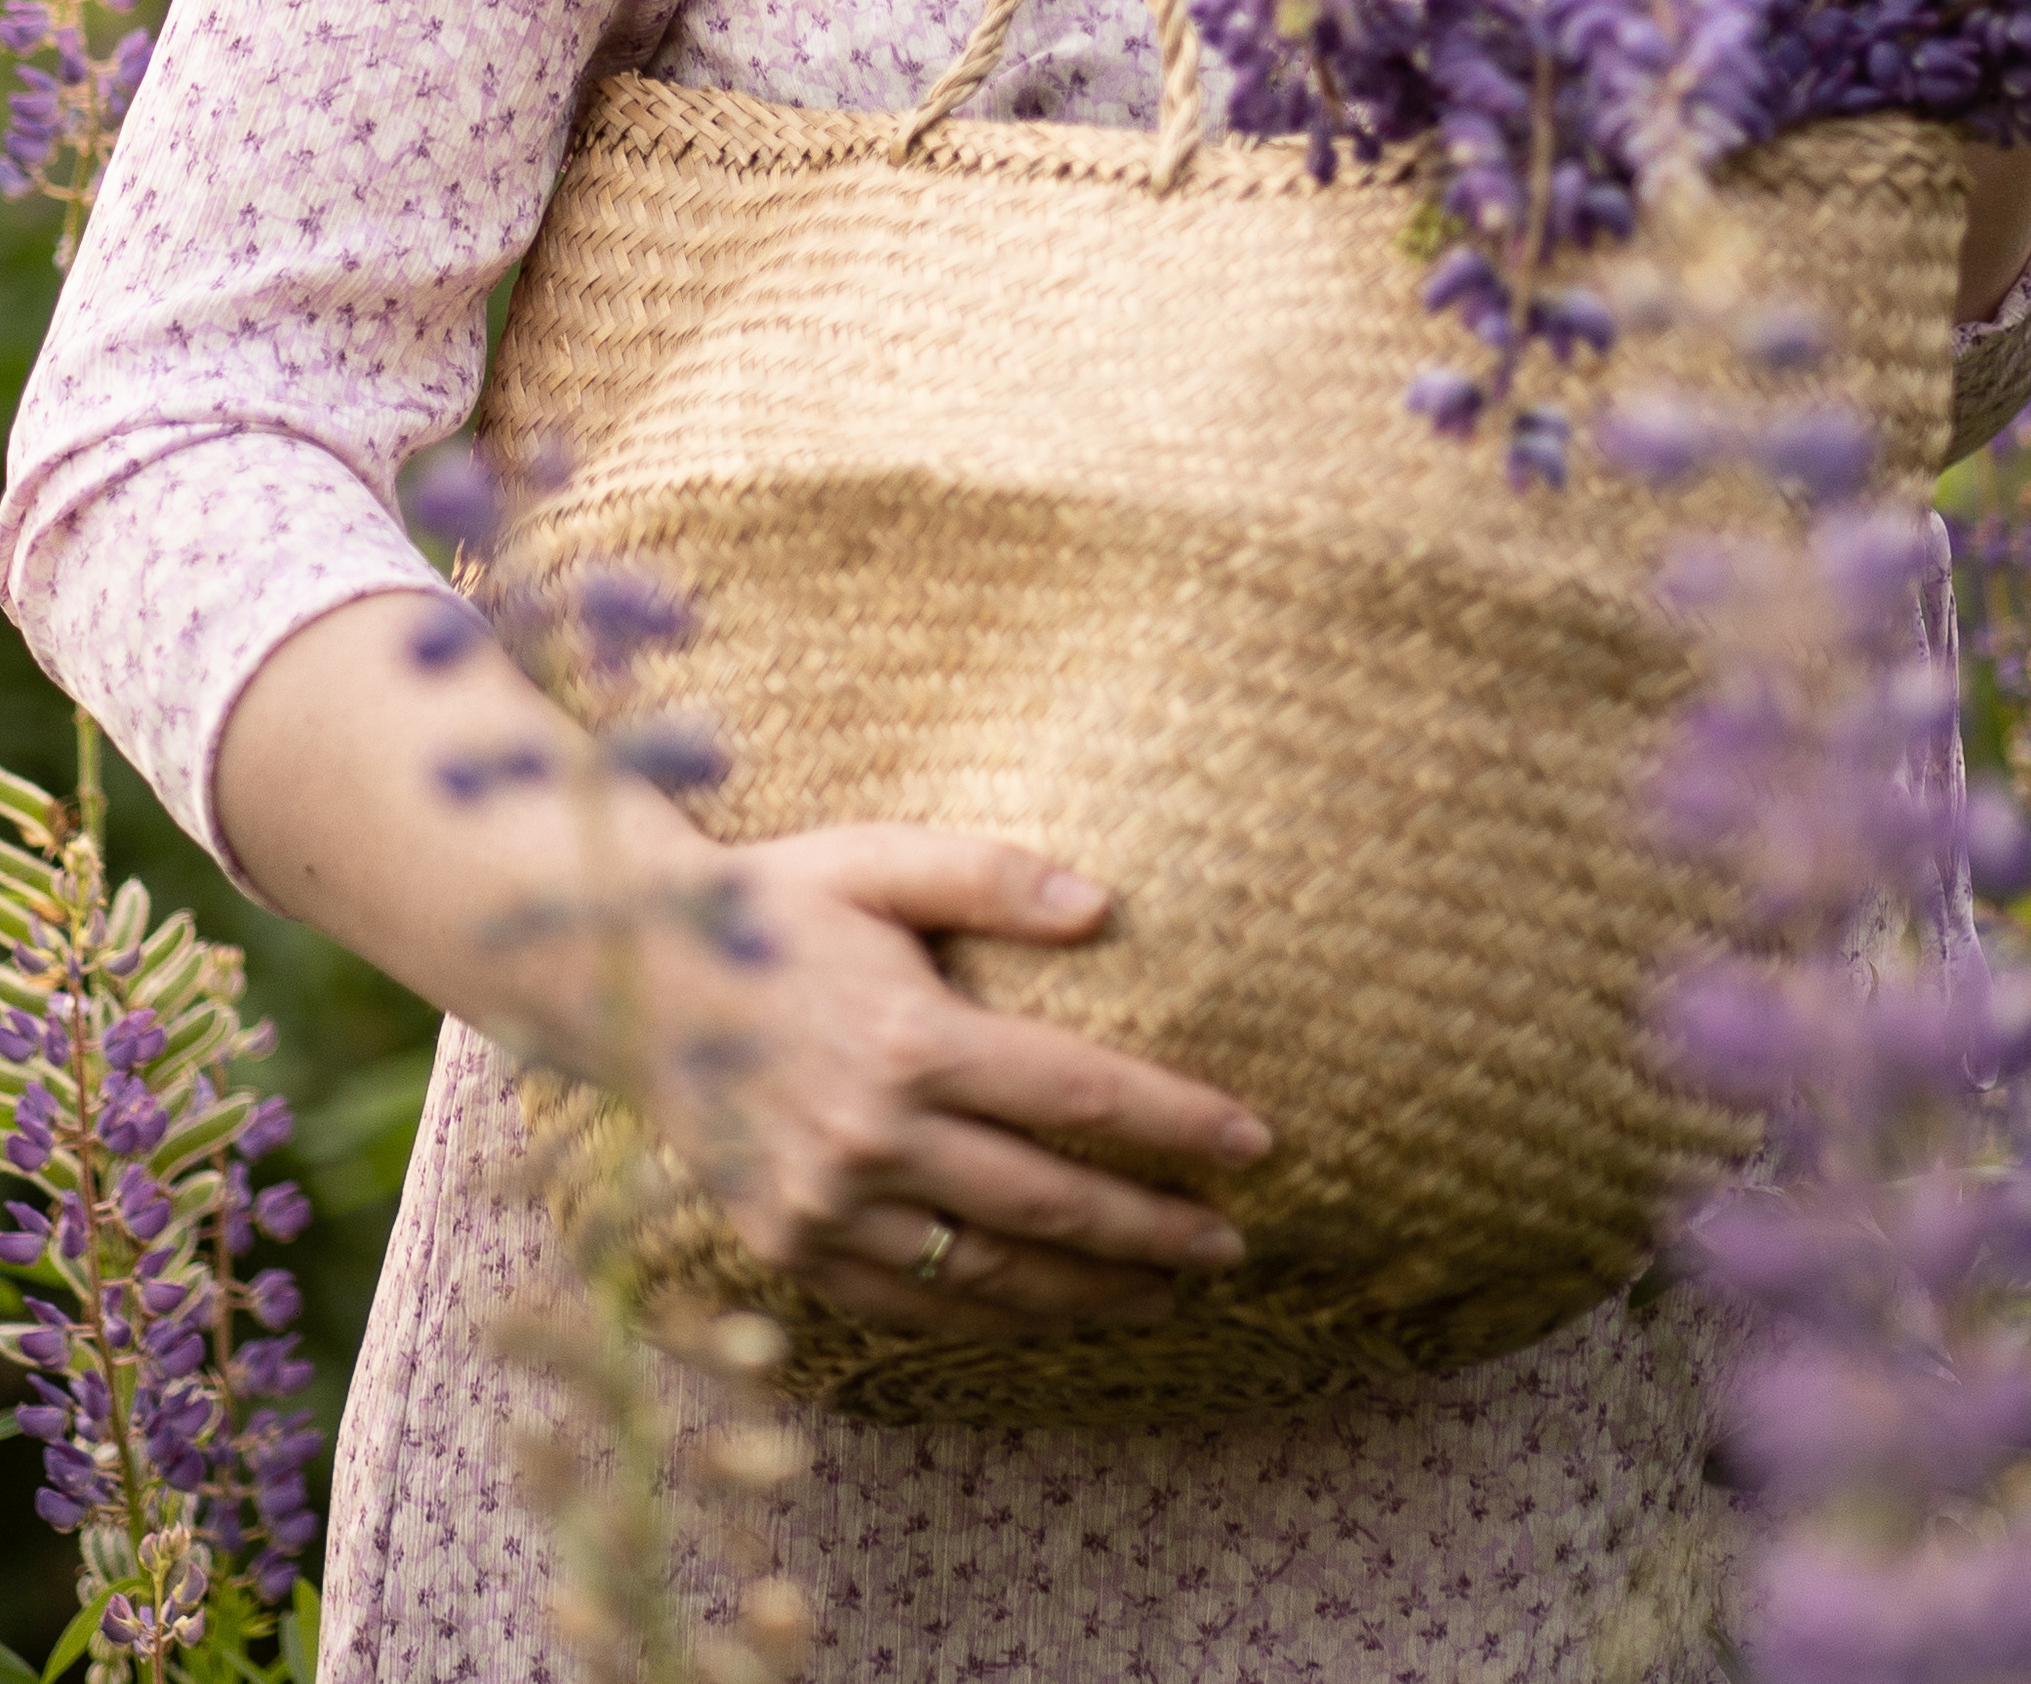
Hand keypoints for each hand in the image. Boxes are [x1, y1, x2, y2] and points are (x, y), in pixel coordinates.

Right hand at [635, 823, 1268, 1346]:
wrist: (632, 977)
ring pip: (989, 1270)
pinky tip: (1051, 1310)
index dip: (1175, 1123)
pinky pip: (911, 1302)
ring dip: (1090, 1290)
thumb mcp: (881, 860)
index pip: (1078, 1093)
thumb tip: (1104, 907)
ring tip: (1168, 1290)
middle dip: (1154, 1228)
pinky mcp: (788, 1247)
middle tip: (1234, 1243)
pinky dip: (992, 1315)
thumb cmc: (778, 902)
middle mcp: (872, 1134)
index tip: (1253, 1142)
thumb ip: (994, 878)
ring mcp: (826, 1205)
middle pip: (1050, 1201)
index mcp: (909, 1035)